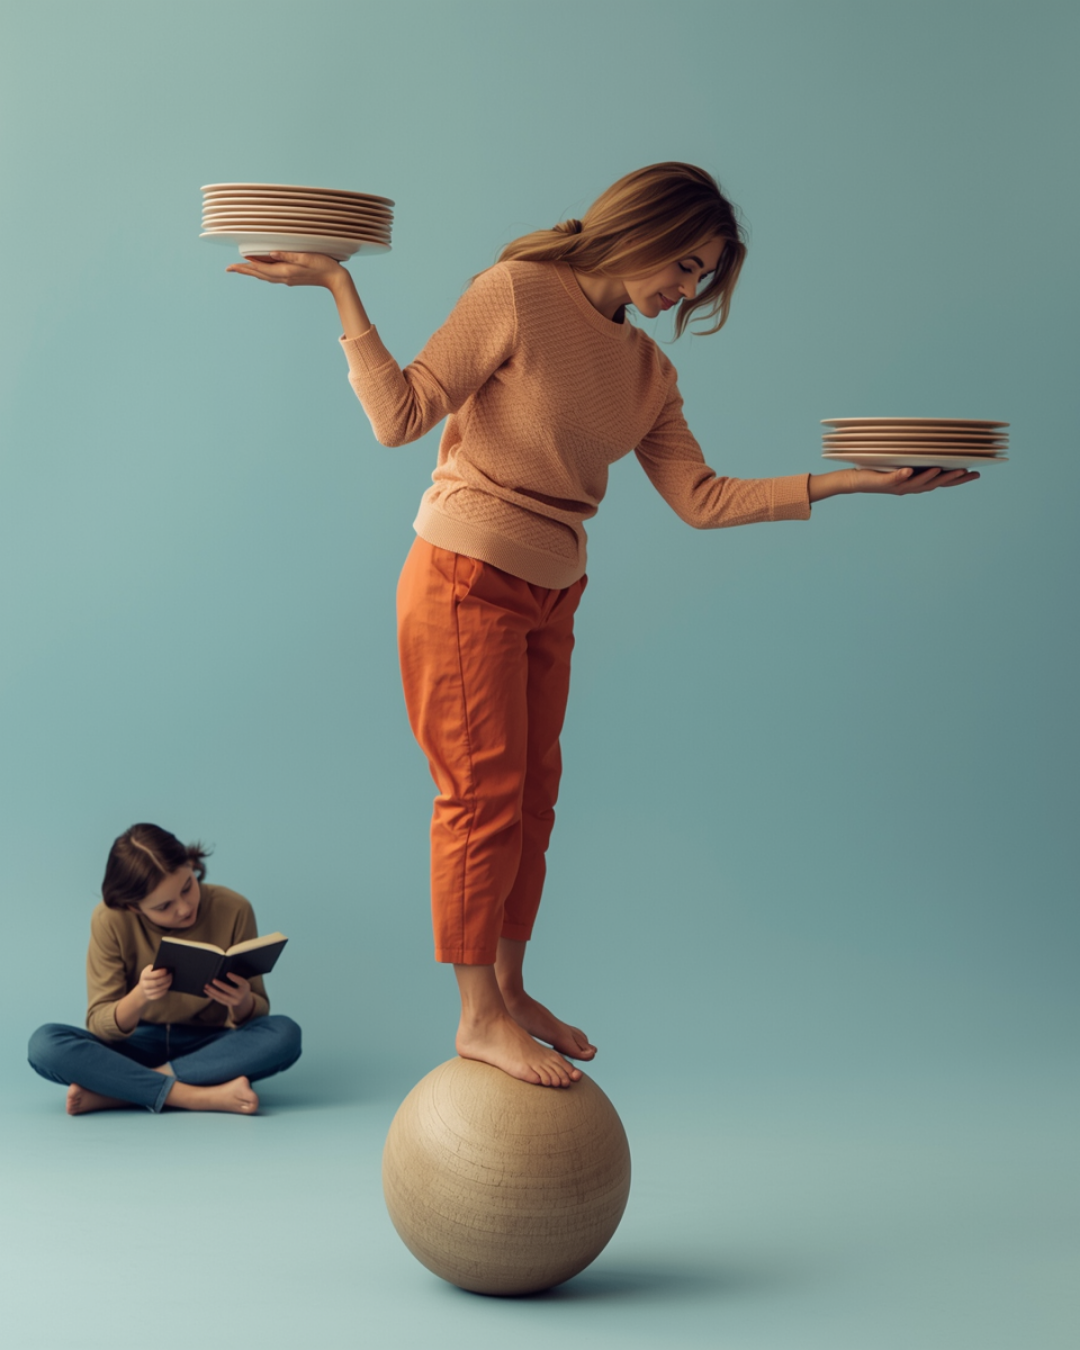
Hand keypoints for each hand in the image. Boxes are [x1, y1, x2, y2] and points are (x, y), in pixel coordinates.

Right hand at [137, 963, 172, 1001]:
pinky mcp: (150, 997)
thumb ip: (156, 967)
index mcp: (144, 975)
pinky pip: (159, 995)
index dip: (160, 972)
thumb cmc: (150, 976)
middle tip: (171, 975)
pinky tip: (167, 986)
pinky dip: (164, 990)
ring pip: (159, 989)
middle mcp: (144, 984)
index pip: (152, 974)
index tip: (166, 970)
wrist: (143, 988)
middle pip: (156, 983)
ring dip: (166, 984)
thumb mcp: (150, 970)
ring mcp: (146, 992)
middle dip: (165, 979)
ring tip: (170, 980)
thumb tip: (166, 965)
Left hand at [205, 973, 252, 1015]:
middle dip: (218, 987)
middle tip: (213, 980)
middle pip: (225, 994)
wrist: (244, 1001)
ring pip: (219, 998)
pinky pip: (218, 1000)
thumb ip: (237, 979)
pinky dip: (212, 996)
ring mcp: (230, 1003)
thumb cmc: (243, 988)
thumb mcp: (244, 983)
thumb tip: (227, 974)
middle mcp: (235, 1000)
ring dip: (212, 993)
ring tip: (206, 987)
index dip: (232, 980)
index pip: (234, 987)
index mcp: (240, 994)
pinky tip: (207, 991)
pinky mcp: (225, 1004)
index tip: (227, 974)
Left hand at [226, 250, 346, 288]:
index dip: (244, 267)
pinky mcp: (292, 278)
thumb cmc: (323, 265)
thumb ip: (287, 255)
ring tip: (242, 268)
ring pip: (265, 276)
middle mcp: (284, 277)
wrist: (335, 279)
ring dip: (253, 272)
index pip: (259, 270)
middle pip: (259, 274)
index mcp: (284, 271)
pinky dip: (263, 272)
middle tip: (229, 269)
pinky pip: (272, 276)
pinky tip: (262, 270)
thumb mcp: (305, 257)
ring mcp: (288, 279)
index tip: (230, 267)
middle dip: (244, 271)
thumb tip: (271, 252)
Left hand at [846, 465, 980, 494]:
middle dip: (951, 479)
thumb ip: (918, 457)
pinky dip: (902, 475)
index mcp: (917, 482)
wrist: (856, 480)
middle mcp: (910, 487)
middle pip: (934, 484)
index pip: (942, 482)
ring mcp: (897, 486)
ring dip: (930, 477)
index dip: (959, 480)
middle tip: (967, 473)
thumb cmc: (880, 470)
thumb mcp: (903, 462)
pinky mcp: (883, 482)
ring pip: (917, 483)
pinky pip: (894, 478)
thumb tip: (934, 442)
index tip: (976, 474)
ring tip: (943, 469)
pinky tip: (909, 470)